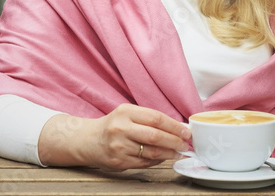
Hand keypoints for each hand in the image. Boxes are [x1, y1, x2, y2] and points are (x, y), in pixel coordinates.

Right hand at [38, 103, 190, 170]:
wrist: (89, 140)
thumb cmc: (113, 125)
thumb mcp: (128, 114)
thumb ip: (149, 118)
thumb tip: (177, 127)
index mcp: (126, 112)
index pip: (156, 118)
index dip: (174, 126)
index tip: (186, 131)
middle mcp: (121, 128)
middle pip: (155, 136)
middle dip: (174, 141)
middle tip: (186, 144)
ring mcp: (119, 146)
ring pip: (151, 152)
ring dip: (169, 153)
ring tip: (179, 152)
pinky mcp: (118, 162)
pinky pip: (144, 162)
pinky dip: (157, 160)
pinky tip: (164, 157)